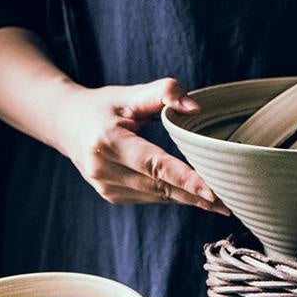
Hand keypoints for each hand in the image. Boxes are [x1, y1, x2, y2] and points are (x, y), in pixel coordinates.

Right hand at [54, 76, 228, 213]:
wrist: (66, 125)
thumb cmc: (103, 106)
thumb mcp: (129, 94)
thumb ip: (163, 92)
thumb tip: (194, 107)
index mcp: (108, 141)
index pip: (154, 164)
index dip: (184, 179)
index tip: (212, 192)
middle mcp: (104, 169)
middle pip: (160, 186)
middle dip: (195, 196)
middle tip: (230, 203)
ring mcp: (106, 187)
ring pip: (158, 196)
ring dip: (188, 200)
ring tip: (221, 204)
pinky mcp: (111, 196)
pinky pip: (150, 198)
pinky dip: (173, 196)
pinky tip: (194, 197)